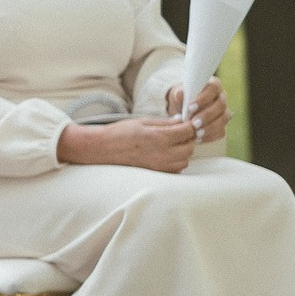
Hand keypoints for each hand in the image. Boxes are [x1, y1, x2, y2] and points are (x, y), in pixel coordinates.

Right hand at [60, 116, 197, 172]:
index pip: (188, 131)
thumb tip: (182, 121)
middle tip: (179, 133)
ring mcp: (160, 166)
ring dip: (183, 151)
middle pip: (190, 147)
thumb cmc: (120, 133)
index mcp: (160, 137)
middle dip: (188, 139)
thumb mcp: (143, 122)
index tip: (187, 123)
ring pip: (185, 160)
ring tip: (171, 145)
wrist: (104, 149)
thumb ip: (165, 122)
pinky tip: (165, 155)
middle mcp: (163, 154)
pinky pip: (176, 169)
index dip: (190, 125)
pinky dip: (176, 162)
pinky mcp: (157, 174)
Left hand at [166, 78, 230, 143]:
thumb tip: (180, 94)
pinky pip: (221, 131)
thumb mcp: (176, 95)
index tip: (190, 107)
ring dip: (210, 127)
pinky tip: (199, 139)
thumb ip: (178, 94)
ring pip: (223, 119)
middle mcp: (221, 98)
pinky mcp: (222, 125)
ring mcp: (223, 112)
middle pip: (220, 105)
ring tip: (197, 133)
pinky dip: (210, 136)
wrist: (180, 111)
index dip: (203, 98)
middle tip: (194, 123)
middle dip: (207, 115)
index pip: (213, 88)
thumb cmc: (180, 99)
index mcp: (213, 86)